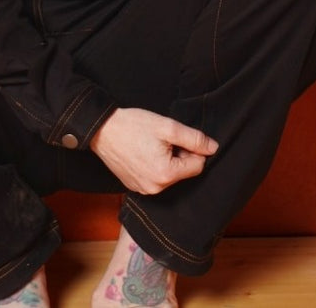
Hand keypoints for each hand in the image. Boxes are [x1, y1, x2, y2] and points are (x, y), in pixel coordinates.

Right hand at [90, 107, 218, 194]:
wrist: (102, 130)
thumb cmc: (134, 126)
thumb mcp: (168, 127)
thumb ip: (194, 139)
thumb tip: (213, 148)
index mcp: (165, 175)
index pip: (198, 166)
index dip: (193, 149)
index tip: (178, 138)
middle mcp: (155, 189)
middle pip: (184, 172)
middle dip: (180, 155)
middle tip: (163, 139)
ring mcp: (143, 190)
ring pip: (170, 175)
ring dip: (168, 160)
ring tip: (152, 145)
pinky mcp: (135, 187)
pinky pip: (156, 178)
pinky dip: (155, 165)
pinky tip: (144, 151)